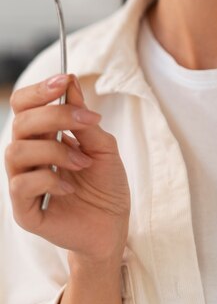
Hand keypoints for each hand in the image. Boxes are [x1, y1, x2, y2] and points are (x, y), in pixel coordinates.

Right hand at [5, 74, 130, 264]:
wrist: (114, 223)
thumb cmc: (106, 183)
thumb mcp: (103, 145)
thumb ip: (83, 118)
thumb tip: (69, 83)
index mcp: (43, 136)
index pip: (24, 105)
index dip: (39, 90)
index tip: (64, 80)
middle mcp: (28, 155)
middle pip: (20, 122)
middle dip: (55, 116)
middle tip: (86, 121)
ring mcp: (23, 182)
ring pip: (16, 151)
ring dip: (56, 150)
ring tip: (83, 162)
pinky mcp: (24, 210)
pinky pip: (21, 185)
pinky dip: (50, 179)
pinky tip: (70, 187)